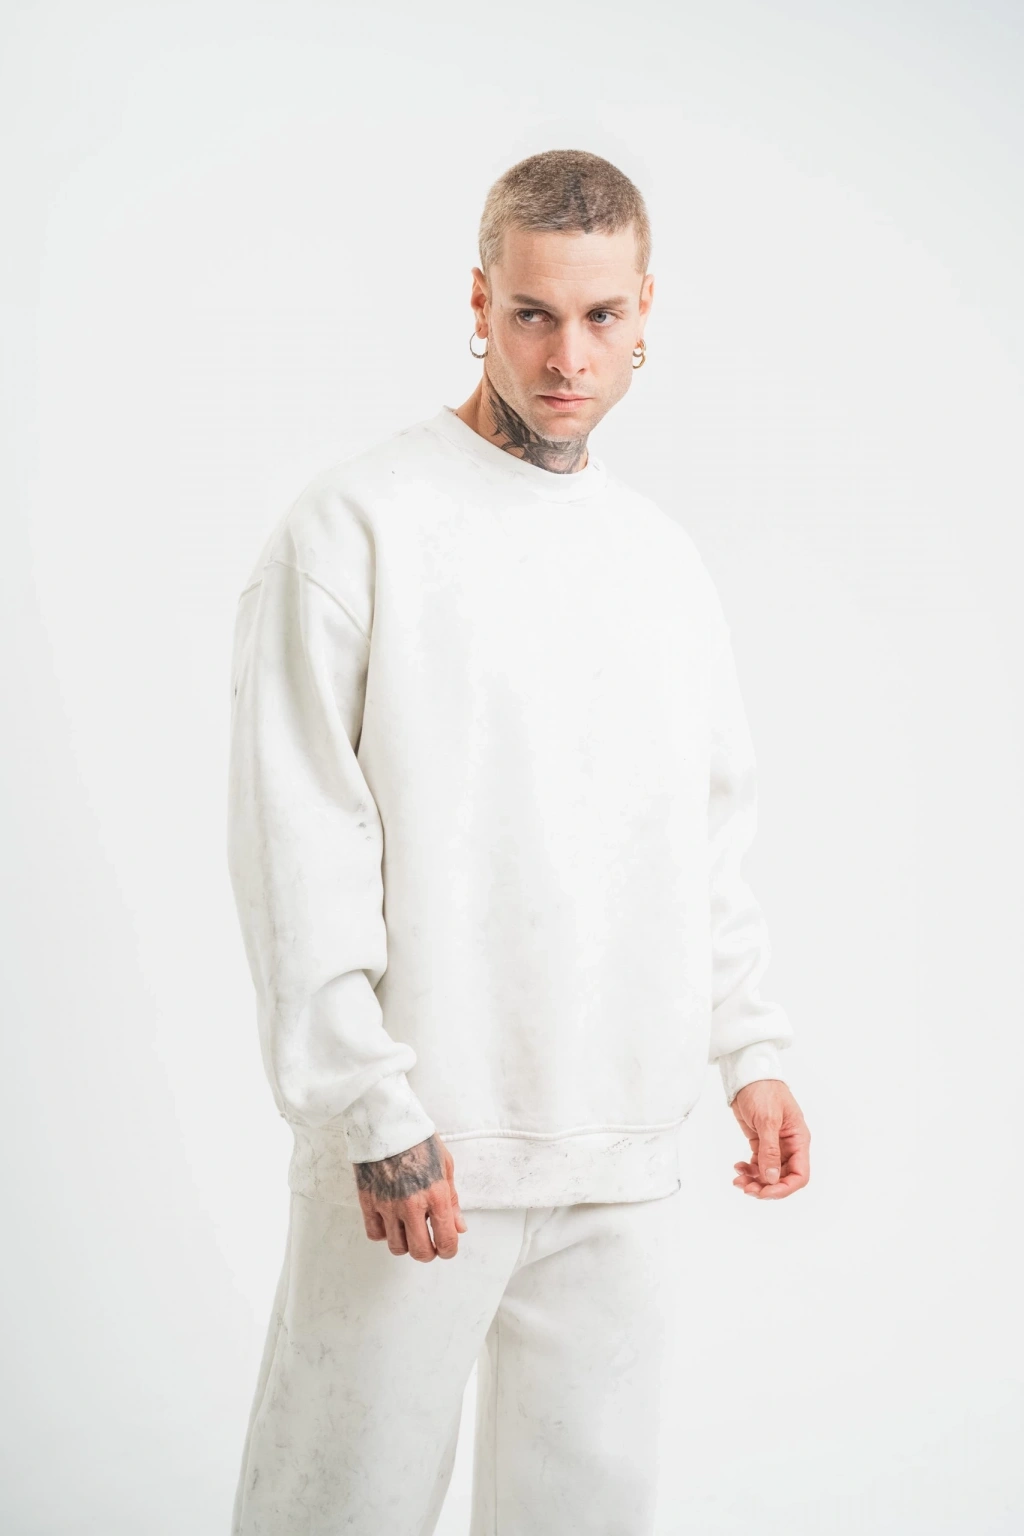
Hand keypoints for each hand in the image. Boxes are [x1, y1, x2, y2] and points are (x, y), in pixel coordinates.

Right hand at [353, 1133, 467, 1259]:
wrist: (387, 1120)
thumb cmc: (418, 1138)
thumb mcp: (445, 1165)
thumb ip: (452, 1200)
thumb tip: (459, 1227)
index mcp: (436, 1194)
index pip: (446, 1240)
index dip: (449, 1250)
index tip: (447, 1248)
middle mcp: (412, 1204)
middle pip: (420, 1251)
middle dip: (428, 1253)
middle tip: (429, 1245)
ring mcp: (387, 1204)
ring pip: (396, 1247)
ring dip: (405, 1244)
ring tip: (408, 1230)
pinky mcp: (367, 1201)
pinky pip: (375, 1233)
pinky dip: (384, 1233)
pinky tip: (390, 1221)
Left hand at [730, 1079, 809, 1199]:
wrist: (748, 1075)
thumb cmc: (763, 1090)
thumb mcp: (768, 1120)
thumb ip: (770, 1150)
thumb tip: (772, 1178)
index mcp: (798, 1140)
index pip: (800, 1174)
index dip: (784, 1188)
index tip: (765, 1192)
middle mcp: (789, 1145)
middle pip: (783, 1178)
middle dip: (766, 1187)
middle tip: (746, 1188)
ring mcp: (775, 1145)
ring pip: (769, 1174)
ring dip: (755, 1181)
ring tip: (738, 1180)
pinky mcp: (760, 1142)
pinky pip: (758, 1164)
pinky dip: (749, 1170)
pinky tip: (738, 1167)